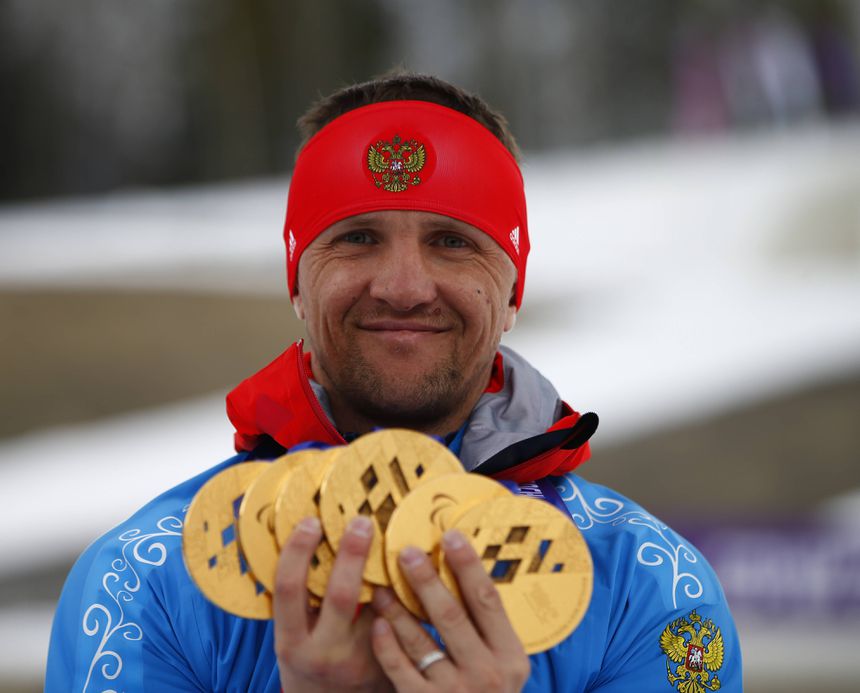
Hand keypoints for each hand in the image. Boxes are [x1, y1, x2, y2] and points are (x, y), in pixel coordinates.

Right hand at [273, 515, 392, 692]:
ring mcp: (361, 662)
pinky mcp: (391, 666)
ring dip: (390, 572)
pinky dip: (408, 593)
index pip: (289, 589)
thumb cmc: (309, 667)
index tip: (311, 522)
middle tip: (362, 521)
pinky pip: (401, 620)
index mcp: (292, 642)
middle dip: (351, 554)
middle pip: (340, 595)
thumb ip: (301, 604)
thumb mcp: (293, 641)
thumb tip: (312, 538)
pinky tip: (418, 567)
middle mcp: (325, 653)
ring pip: (380, 607)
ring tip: (399, 534)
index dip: (298, 552)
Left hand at [370, 529, 529, 691]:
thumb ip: (488, 630)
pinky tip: (377, 624)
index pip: (488, 600)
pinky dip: (387, 645)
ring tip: (380, 584)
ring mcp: (455, 692)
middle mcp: (487, 673)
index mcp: (511, 656)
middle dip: (426, 580)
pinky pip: (401, 670)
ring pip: (420, 641)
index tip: (450, 535)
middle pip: (451, 614)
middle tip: (405, 552)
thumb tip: (464, 570)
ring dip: (397, 608)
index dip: (468, 565)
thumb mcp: (504, 666)